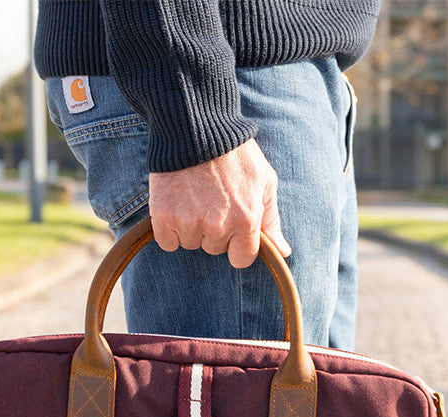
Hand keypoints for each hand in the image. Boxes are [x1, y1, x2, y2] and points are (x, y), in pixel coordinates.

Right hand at [148, 139, 290, 268]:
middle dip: (214, 231)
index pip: (241, 259)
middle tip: (211, 200)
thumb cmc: (236, 154)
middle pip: (214, 249)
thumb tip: (283, 252)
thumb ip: (272, 221)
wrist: (196, 126)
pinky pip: (168, 242)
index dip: (237, 244)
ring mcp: (189, 222)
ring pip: (191, 243)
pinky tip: (176, 205)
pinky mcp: (164, 216)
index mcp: (245, 220)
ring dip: (191, 227)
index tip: (232, 226)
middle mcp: (217, 226)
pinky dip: (170, 229)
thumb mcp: (264, 182)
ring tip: (194, 196)